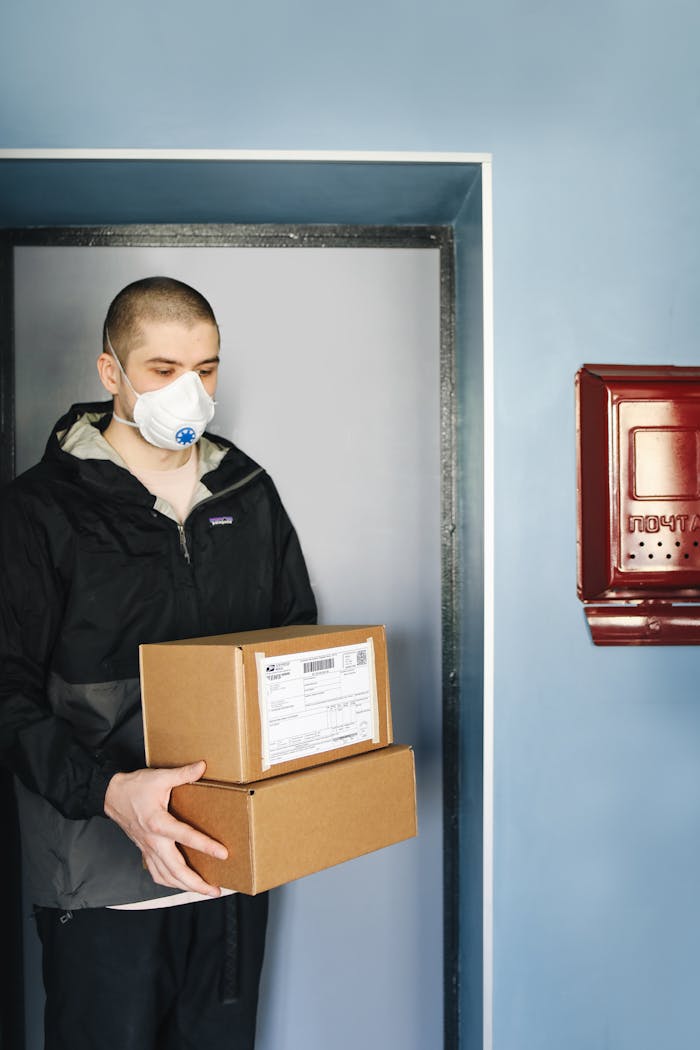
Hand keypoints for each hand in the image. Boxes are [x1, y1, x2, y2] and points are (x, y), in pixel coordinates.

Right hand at [104, 760, 227, 896]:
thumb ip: (183, 774)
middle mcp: (153, 841)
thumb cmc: (135, 786)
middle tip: (215, 891)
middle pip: (175, 870)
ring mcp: (148, 849)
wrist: (111, 795)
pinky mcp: (144, 851)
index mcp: (158, 822)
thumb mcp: (160, 776)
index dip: (206, 846)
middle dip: (196, 884)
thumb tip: (202, 766)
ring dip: (185, 887)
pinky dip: (170, 882)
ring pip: (166, 877)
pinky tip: (180, 883)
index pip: (186, 837)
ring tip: (203, 890)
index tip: (223, 854)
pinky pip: (156, 873)